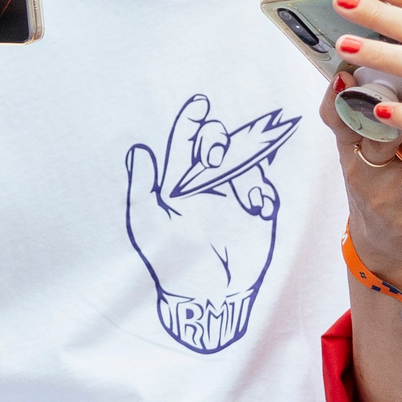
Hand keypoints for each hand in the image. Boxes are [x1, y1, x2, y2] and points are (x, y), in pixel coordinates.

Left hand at [123, 94, 296, 352]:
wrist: (207, 296)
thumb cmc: (170, 262)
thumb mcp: (148, 223)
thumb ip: (142, 187)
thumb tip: (137, 151)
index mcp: (180, 183)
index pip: (185, 144)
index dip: (191, 122)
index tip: (198, 105)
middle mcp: (208, 184)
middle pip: (218, 145)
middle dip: (218, 141)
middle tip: (214, 159)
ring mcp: (233, 197)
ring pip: (245, 163)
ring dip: (246, 172)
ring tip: (248, 201)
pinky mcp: (257, 213)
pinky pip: (265, 190)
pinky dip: (264, 194)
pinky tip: (260, 209)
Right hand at [320, 72, 401, 288]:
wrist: (382, 244)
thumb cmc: (380, 177)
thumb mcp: (363, 147)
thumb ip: (372, 106)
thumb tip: (394, 47)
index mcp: (351, 146)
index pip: (337, 116)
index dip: (339, 96)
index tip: (349, 72)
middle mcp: (365, 172)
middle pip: (377, 141)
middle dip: (398, 117)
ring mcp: (391, 199)